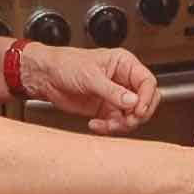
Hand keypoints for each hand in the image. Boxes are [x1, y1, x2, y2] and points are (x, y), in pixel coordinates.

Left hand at [20, 45, 158, 134]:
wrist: (46, 77)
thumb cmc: (66, 64)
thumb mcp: (90, 76)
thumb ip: (113, 91)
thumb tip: (133, 101)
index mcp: (124, 65)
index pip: (147, 82)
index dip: (146, 97)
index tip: (138, 110)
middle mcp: (123, 81)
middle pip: (145, 101)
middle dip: (137, 114)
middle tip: (126, 120)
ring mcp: (115, 97)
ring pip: (132, 116)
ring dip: (122, 124)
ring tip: (107, 124)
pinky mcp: (105, 110)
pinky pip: (116, 123)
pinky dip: (108, 128)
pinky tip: (95, 124)